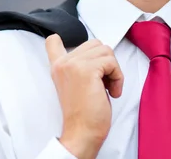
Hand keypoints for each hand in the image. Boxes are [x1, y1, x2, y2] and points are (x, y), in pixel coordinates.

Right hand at [46, 35, 123, 158]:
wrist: (82, 132)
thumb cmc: (84, 113)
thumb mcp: (77, 84)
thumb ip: (80, 66)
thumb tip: (99, 52)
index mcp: (59, 67)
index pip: (53, 42)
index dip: (62, 39)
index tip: (64, 44)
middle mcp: (64, 63)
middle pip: (96, 44)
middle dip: (106, 61)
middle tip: (103, 82)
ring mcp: (74, 65)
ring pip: (106, 51)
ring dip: (113, 70)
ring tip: (108, 87)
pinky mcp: (87, 70)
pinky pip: (112, 63)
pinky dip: (118, 77)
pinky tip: (111, 91)